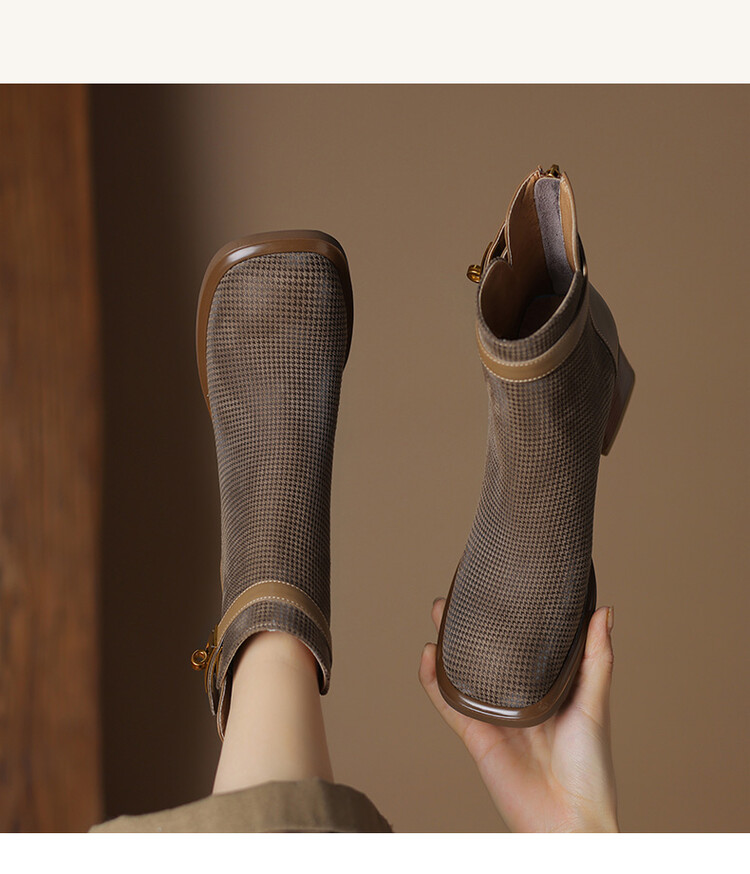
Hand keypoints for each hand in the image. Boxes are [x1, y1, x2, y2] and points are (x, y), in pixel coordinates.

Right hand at [419, 599, 618, 831]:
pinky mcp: (476, 736)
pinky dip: (434, 681)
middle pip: (486, 653)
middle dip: (471, 624)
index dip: (510, 617)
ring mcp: (493, 715)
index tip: (501, 585)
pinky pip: (448, 704)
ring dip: (448, 643)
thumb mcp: (595, 703)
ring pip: (463, 672)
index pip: (524, 645)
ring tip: (441, 614)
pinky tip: (428, 656)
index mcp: (546, 687)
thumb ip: (597, 658)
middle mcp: (516, 697)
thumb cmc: (591, 767)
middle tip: (460, 595)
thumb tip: (604, 610)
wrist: (569, 821)